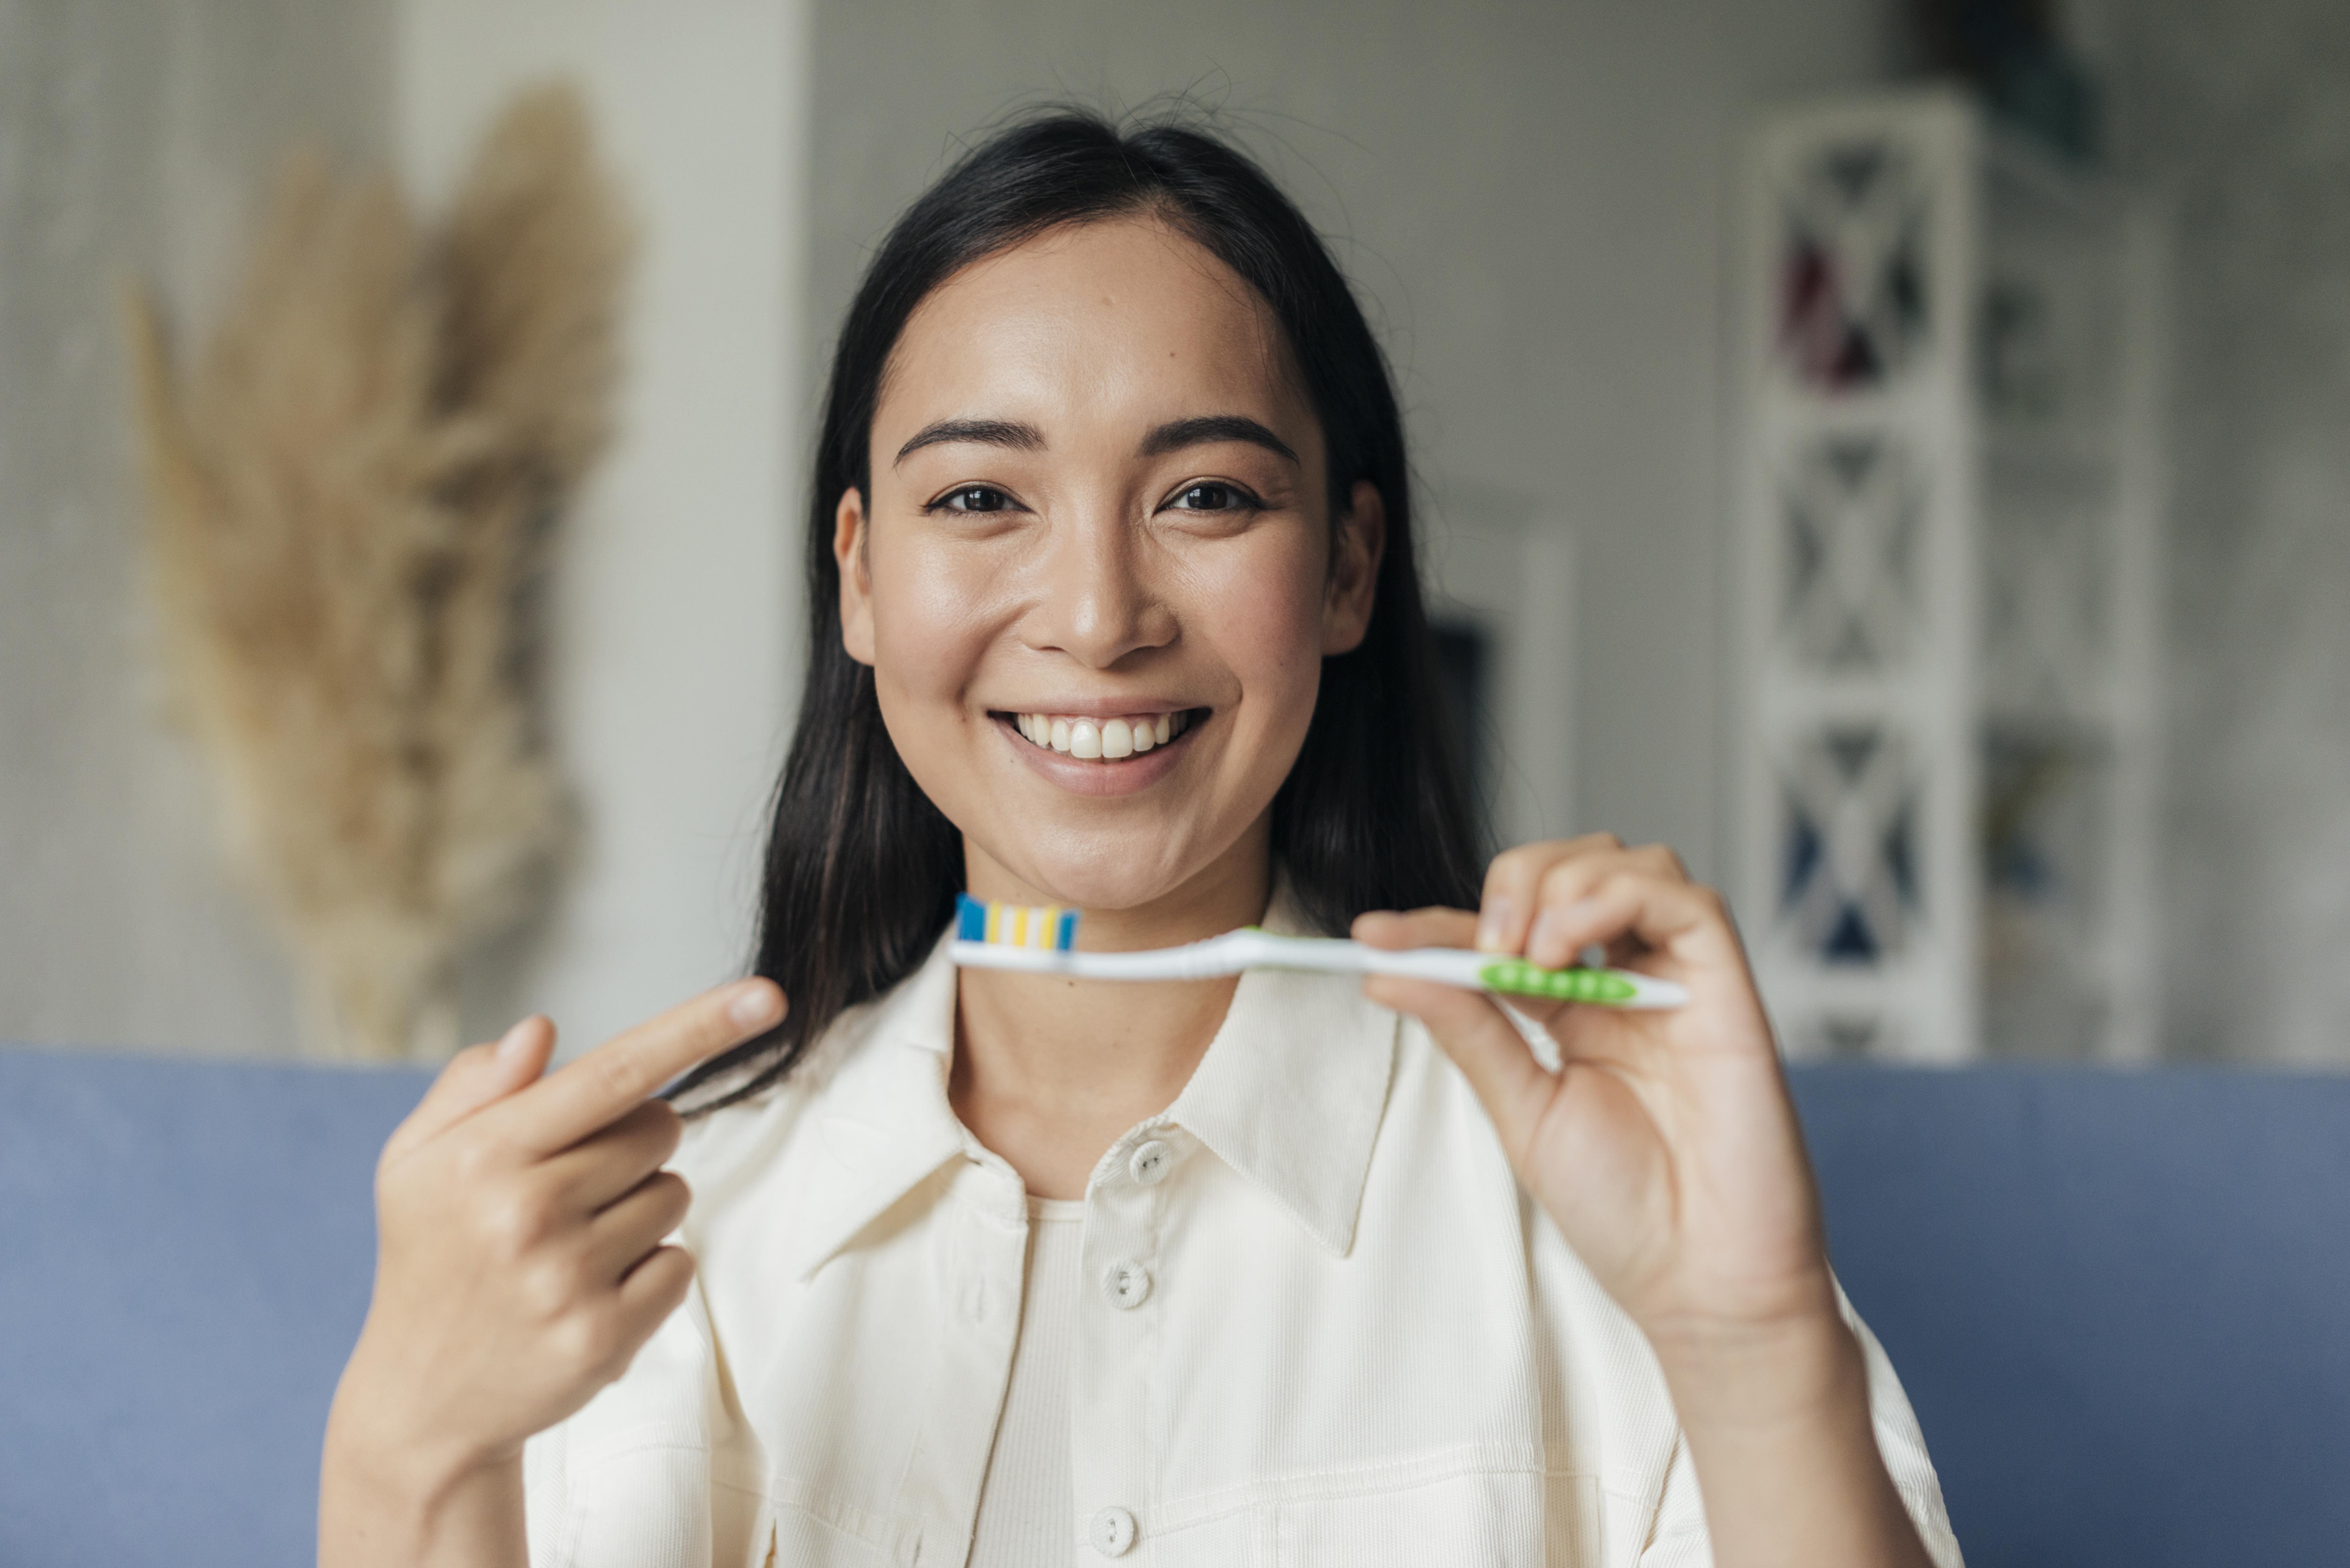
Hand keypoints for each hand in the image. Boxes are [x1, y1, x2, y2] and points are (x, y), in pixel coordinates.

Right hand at [327, 979, 784, 1494]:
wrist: (421, 1399)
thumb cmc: (431, 1256)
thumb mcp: (415, 1160)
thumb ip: (474, 1085)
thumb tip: (540, 1032)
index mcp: (484, 1154)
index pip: (614, 1072)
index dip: (697, 1027)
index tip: (766, 996)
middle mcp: (527, 1212)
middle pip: (660, 1128)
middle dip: (633, 1142)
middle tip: (572, 1186)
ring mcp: (568, 1280)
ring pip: (675, 1194)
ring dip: (640, 1208)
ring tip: (570, 1244)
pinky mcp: (604, 1336)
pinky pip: (679, 1264)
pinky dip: (648, 1271)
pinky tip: (587, 1292)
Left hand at [1354, 836, 1831, 1352]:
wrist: (1703, 1282)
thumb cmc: (1625, 1210)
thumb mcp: (1521, 1109)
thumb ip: (1467, 1030)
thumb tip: (1385, 972)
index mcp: (1574, 1010)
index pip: (1500, 933)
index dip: (1433, 924)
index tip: (1369, 939)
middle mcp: (1627, 981)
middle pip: (1568, 869)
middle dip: (1509, 885)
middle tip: (1485, 950)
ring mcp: (1679, 980)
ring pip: (1625, 860)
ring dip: (1559, 885)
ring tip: (1529, 954)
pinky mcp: (1728, 987)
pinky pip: (1685, 899)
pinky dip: (1615, 896)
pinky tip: (1570, 945)